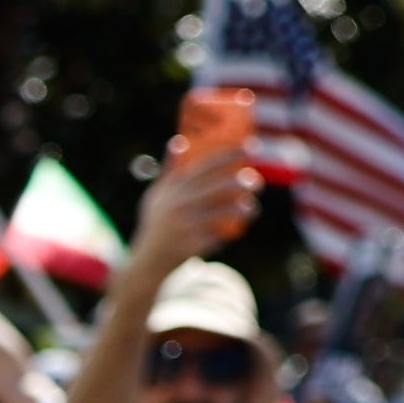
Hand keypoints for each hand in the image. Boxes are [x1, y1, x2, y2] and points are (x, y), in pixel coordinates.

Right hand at [124, 132, 259, 276]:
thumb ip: (169, 169)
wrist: (147, 260)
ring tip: (251, 208)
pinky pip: (217, 238)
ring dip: (242, 209)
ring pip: (223, 213)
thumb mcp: (157, 195)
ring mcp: (186, 226)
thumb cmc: (156, 223)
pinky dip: (225, 236)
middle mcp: (179, 204)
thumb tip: (179, 141)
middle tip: (256, 182)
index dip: (228, 155)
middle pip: (218, 188)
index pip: (204, 166)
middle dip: (240, 183)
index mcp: (172, 189)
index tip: (249, 147)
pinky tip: (234, 232)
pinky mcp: (192, 246)